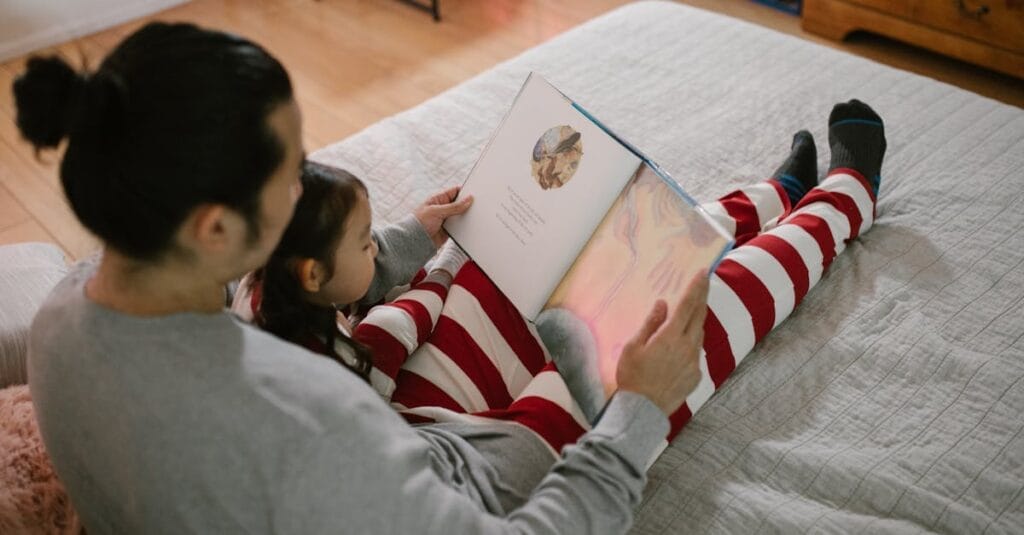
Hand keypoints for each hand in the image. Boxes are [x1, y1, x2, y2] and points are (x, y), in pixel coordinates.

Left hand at [414, 186, 472, 248]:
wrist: (414, 242)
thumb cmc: (419, 223)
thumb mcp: (436, 211)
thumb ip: (454, 207)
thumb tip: (468, 199)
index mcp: (438, 199)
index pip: (454, 191)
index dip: (464, 191)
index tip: (475, 192)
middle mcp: (443, 208)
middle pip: (460, 203)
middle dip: (467, 204)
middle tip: (477, 205)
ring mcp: (446, 219)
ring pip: (461, 215)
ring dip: (466, 216)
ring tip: (475, 216)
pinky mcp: (449, 230)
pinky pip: (460, 226)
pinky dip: (465, 226)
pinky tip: (470, 226)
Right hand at [615, 271, 709, 415]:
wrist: (643, 410)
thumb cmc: (632, 376)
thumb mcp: (633, 346)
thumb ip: (651, 323)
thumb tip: (663, 304)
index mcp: (671, 336)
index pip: (688, 305)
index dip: (696, 287)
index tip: (703, 273)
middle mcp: (688, 347)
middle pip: (699, 316)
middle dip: (702, 297)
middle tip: (705, 283)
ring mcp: (694, 362)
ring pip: (699, 335)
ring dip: (696, 321)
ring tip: (690, 313)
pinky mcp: (695, 376)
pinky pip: (695, 353)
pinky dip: (690, 344)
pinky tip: (680, 348)